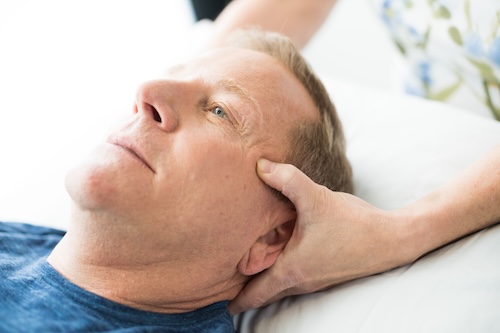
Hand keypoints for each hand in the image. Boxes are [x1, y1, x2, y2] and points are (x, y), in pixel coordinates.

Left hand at [229, 159, 407, 313]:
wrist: (392, 239)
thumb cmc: (354, 225)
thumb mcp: (315, 198)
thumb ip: (286, 179)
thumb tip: (259, 165)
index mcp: (292, 271)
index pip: (255, 294)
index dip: (235, 300)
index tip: (221, 303)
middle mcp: (301, 281)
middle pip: (264, 290)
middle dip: (245, 286)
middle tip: (224, 277)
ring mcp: (315, 280)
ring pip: (280, 283)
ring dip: (264, 276)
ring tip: (248, 262)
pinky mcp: (325, 273)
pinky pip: (294, 276)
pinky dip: (281, 269)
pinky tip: (281, 249)